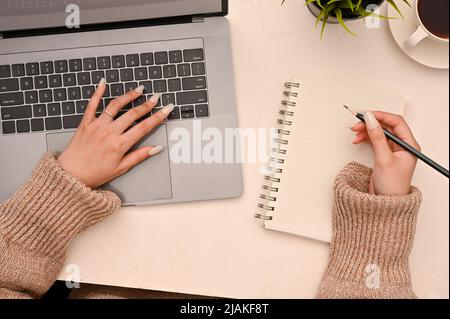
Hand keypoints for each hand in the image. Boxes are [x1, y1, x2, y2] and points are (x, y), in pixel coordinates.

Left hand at [57, 79, 173, 187]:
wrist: (70, 175)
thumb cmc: (95, 174)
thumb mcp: (121, 168)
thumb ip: (139, 156)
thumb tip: (156, 148)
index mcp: (119, 145)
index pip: (144, 127)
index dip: (158, 117)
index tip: (166, 109)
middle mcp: (109, 133)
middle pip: (132, 114)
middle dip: (147, 104)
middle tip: (156, 97)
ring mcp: (96, 126)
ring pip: (115, 106)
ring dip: (129, 96)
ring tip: (139, 89)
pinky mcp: (85, 123)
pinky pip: (92, 105)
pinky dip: (97, 93)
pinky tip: (103, 83)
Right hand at [351, 111, 420, 195]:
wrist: (386, 204)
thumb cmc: (392, 186)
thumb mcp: (383, 159)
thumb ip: (376, 137)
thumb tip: (371, 119)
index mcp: (409, 145)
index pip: (396, 122)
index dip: (381, 116)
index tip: (366, 115)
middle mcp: (402, 146)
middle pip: (386, 126)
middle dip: (371, 123)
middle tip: (357, 124)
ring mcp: (393, 150)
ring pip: (379, 132)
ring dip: (367, 131)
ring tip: (355, 134)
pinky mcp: (384, 155)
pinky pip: (375, 140)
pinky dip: (366, 138)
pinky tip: (358, 140)